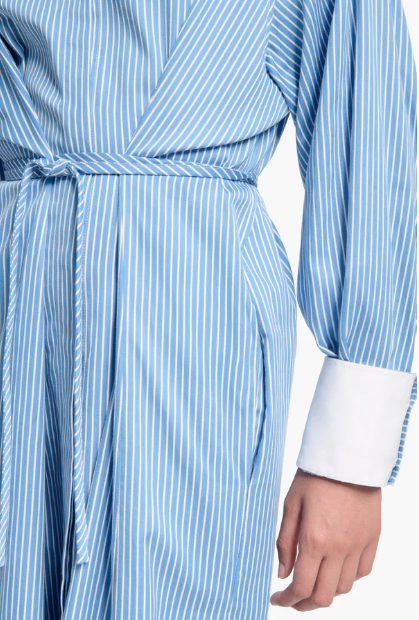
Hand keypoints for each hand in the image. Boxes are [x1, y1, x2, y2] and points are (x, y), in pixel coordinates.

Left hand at [270, 468, 380, 611]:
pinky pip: (362, 571)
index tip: (277, 598)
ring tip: (313, 580)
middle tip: (293, 598)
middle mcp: (339, 547)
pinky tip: (335, 569)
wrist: (347, 456)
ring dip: (326, 591)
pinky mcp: (372, 537)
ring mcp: (359, 544)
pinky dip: (348, 577)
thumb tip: (282, 573)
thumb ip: (285, 542)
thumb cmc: (315, 477)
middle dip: (304, 604)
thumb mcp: (291, 505)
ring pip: (344, 588)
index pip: (301, 587)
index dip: (286, 600)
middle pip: (323, 596)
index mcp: (315, 539)